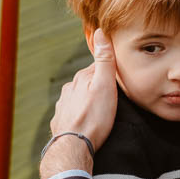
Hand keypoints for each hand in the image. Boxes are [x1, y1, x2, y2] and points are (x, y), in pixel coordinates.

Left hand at [42, 32, 118, 178]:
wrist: (73, 147)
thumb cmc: (94, 117)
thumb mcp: (105, 86)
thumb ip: (104, 60)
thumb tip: (100, 32)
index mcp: (80, 79)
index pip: (97, 67)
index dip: (109, 68)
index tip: (118, 71)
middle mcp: (69, 90)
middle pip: (87, 82)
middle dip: (98, 85)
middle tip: (113, 93)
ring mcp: (63, 106)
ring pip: (78, 98)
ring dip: (88, 101)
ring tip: (101, 109)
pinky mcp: (61, 122)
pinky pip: (72, 114)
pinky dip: (80, 115)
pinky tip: (87, 121)